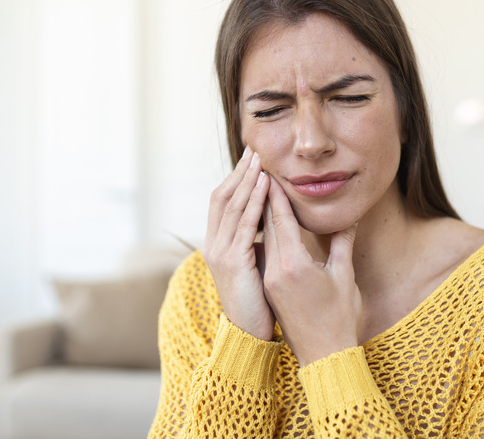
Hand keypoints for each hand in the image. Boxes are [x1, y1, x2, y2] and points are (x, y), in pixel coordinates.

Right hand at [202, 147, 275, 340]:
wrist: (250, 335)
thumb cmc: (258, 303)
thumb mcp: (255, 266)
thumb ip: (258, 243)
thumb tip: (271, 223)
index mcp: (217, 244)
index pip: (222, 201)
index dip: (235, 178)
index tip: (250, 159)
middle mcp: (213, 244)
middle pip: (222, 196)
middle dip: (239, 172)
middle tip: (254, 149)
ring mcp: (220, 252)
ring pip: (232, 206)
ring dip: (247, 180)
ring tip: (260, 160)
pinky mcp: (233, 261)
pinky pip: (245, 223)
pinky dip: (254, 201)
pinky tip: (265, 185)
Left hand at [261, 176, 361, 365]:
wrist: (324, 356)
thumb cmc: (340, 318)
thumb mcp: (344, 276)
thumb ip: (342, 244)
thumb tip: (349, 217)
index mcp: (294, 265)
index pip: (281, 221)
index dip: (275, 195)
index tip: (270, 172)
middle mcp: (276, 271)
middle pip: (267, 226)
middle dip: (264, 198)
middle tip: (261, 171)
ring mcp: (270, 281)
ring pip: (263, 240)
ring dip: (262, 215)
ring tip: (261, 190)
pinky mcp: (270, 288)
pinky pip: (264, 254)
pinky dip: (265, 235)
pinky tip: (265, 224)